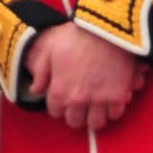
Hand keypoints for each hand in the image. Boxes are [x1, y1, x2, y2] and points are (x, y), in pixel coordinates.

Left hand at [25, 22, 142, 131]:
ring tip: (95, 105)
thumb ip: (41, 72)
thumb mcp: (51, 48)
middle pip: (75, 122)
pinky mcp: (118, 96)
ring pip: (96, 123)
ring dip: (94, 116)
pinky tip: (109, 99)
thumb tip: (35, 89)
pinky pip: (115, 114)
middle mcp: (78, 100)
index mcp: (60, 90)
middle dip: (75, 113)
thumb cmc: (76, 35)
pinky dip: (112, 109)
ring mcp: (99, 100)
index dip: (59, 105)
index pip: (55, 112)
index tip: (64, 97)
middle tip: (79, 103)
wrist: (104, 28)